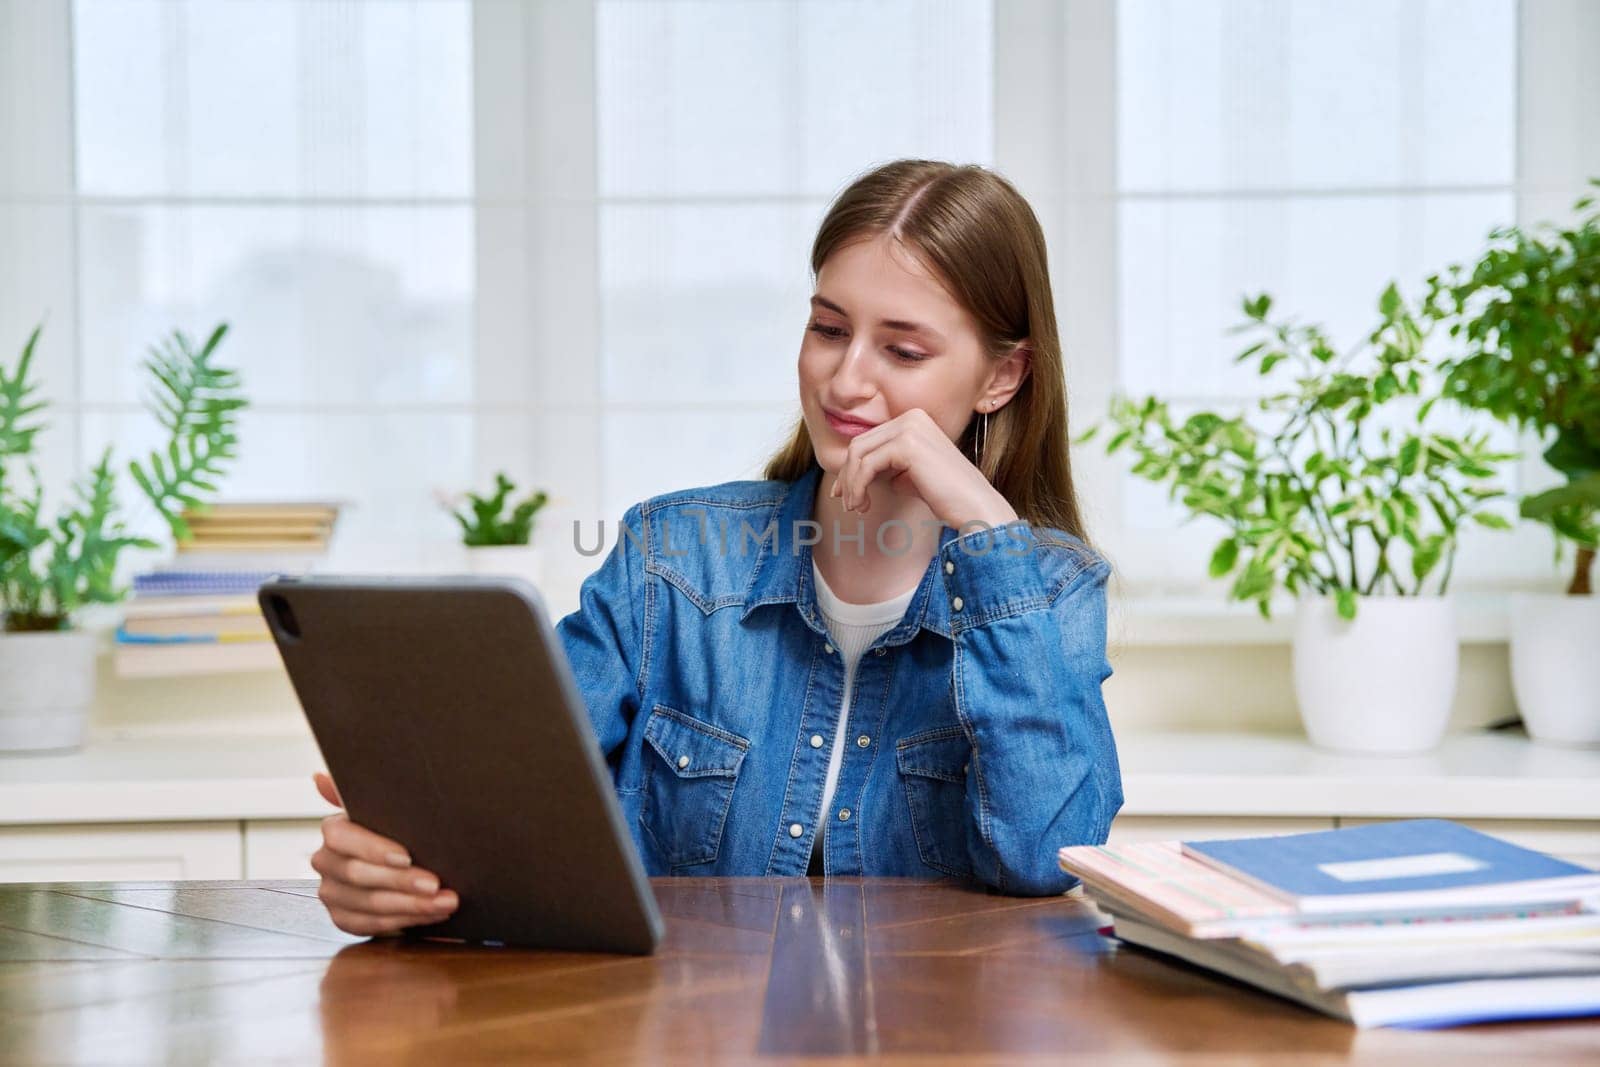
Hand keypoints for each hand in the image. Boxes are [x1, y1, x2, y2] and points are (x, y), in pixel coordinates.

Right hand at [310, 771, 458, 936]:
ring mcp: (332, 893)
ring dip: (412, 905)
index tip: (407, 856)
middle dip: (402, 882)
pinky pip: (372, 925)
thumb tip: (320, 778)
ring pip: (369, 904)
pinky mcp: (343, 918)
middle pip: (359, 875)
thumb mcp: (384, 808)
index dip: (374, 849)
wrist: (396, 862)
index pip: (344, 838)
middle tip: (435, 884)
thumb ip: (356, 792)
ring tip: (446, 902)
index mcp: (334, 831)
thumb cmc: (394, 831)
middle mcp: (326, 862)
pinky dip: (406, 921)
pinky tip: (432, 915)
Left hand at [828, 407, 1018, 529]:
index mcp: (914, 418)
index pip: (869, 439)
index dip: (851, 467)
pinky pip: (867, 465)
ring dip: (851, 484)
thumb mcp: (907, 473)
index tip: (844, 492)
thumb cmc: (943, 494)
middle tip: (846, 503)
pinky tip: (863, 504)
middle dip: (847, 475)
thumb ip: (884, 465)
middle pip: (860, 444)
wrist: (973, 506)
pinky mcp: (906, 444)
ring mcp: (910, 427)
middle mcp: (912, 416)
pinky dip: (858, 486)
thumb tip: (851, 469)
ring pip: (858, 454)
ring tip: (854, 507)